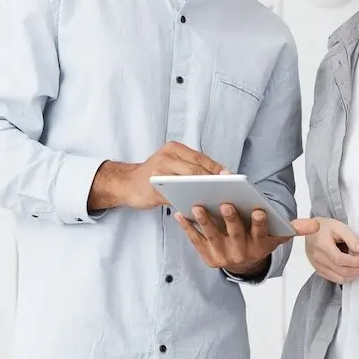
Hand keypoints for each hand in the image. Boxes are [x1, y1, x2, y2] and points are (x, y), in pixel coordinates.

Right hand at [89, 141, 223, 210]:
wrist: (125, 183)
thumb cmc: (153, 174)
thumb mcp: (170, 163)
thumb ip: (189, 166)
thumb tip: (219, 177)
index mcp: (173, 148)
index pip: (200, 158)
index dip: (217, 168)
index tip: (233, 178)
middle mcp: (166, 157)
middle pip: (196, 169)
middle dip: (215, 180)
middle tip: (231, 190)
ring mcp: (159, 172)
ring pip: (188, 182)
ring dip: (205, 192)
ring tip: (220, 200)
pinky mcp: (154, 189)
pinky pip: (177, 197)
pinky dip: (190, 203)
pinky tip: (201, 209)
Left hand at [175, 203, 318, 274]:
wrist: (244, 264)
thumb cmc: (260, 240)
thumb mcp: (279, 235)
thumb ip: (295, 228)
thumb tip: (317, 225)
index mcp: (260, 243)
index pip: (261, 232)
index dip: (259, 222)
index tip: (258, 210)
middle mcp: (241, 251)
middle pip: (236, 234)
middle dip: (230, 219)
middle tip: (225, 202)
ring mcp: (223, 255)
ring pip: (214, 237)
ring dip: (205, 221)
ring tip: (197, 205)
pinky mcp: (207, 256)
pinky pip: (196, 241)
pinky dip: (188, 228)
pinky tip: (180, 213)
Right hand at [305, 218, 358, 284]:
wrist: (310, 230)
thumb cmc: (323, 227)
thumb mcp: (339, 227)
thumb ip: (352, 239)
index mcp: (322, 246)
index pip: (341, 260)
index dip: (357, 262)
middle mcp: (318, 258)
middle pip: (341, 271)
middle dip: (358, 269)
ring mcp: (317, 266)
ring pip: (339, 278)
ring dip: (354, 275)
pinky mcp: (319, 270)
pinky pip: (334, 279)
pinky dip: (346, 277)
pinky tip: (352, 270)